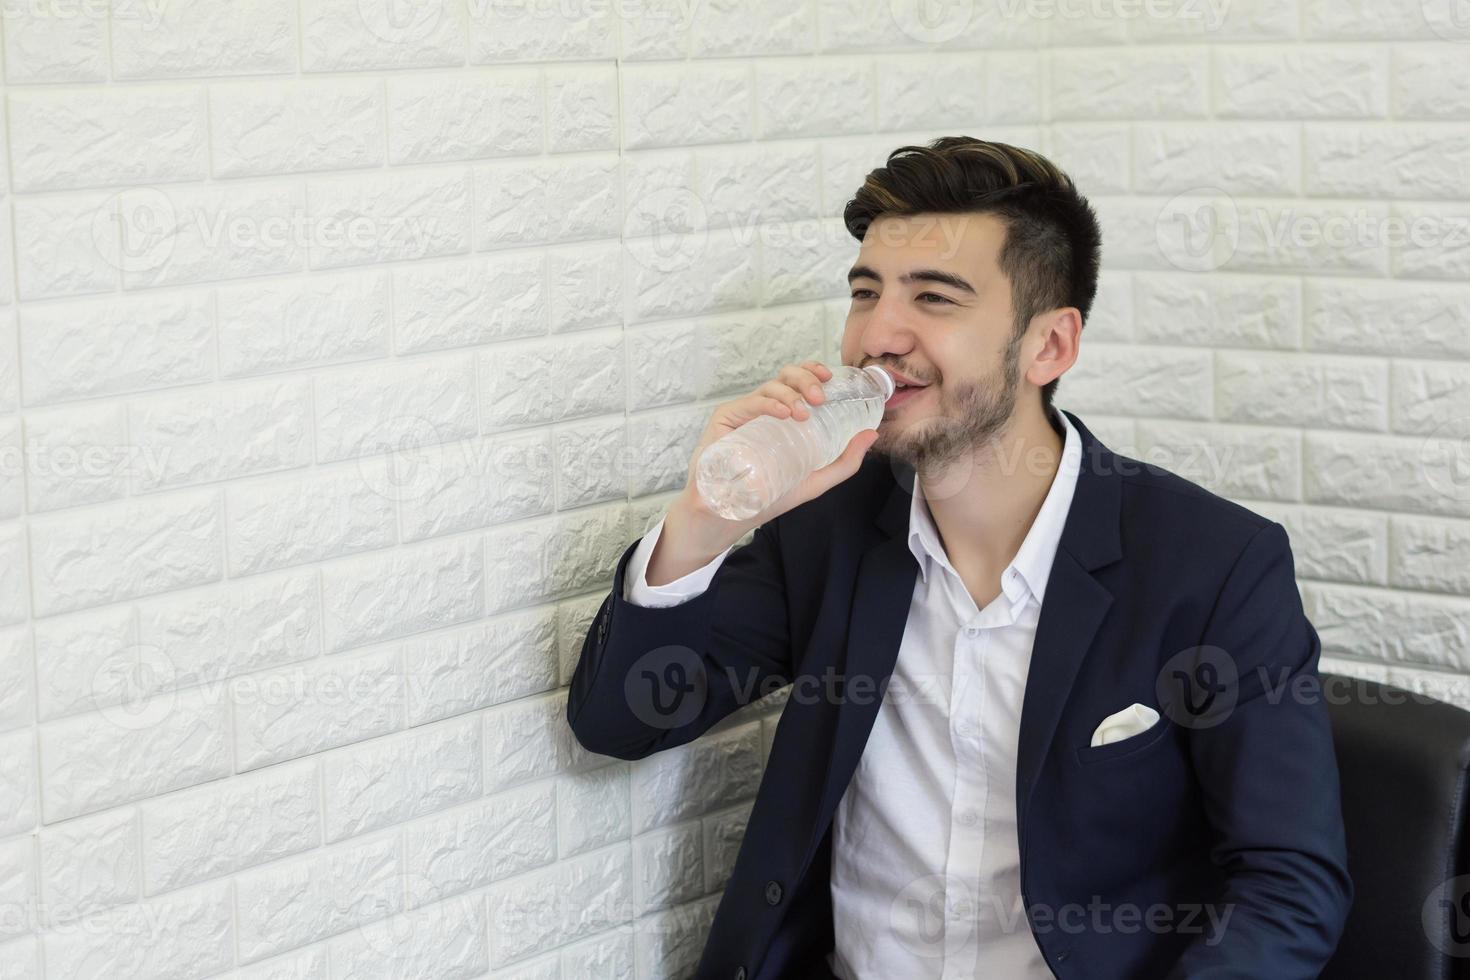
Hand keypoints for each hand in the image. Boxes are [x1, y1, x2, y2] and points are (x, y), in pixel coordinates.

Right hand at [671, 361, 880, 546]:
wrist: (733, 512)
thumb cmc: (772, 494)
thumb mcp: (817, 479)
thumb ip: (845, 461)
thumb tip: (872, 434)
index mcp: (786, 415)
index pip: (799, 381)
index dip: (813, 371)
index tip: (830, 378)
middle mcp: (766, 409)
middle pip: (787, 376)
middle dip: (806, 379)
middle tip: (820, 398)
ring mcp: (745, 413)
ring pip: (770, 385)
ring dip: (791, 393)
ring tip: (803, 413)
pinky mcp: (726, 419)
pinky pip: (750, 403)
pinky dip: (769, 404)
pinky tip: (783, 413)